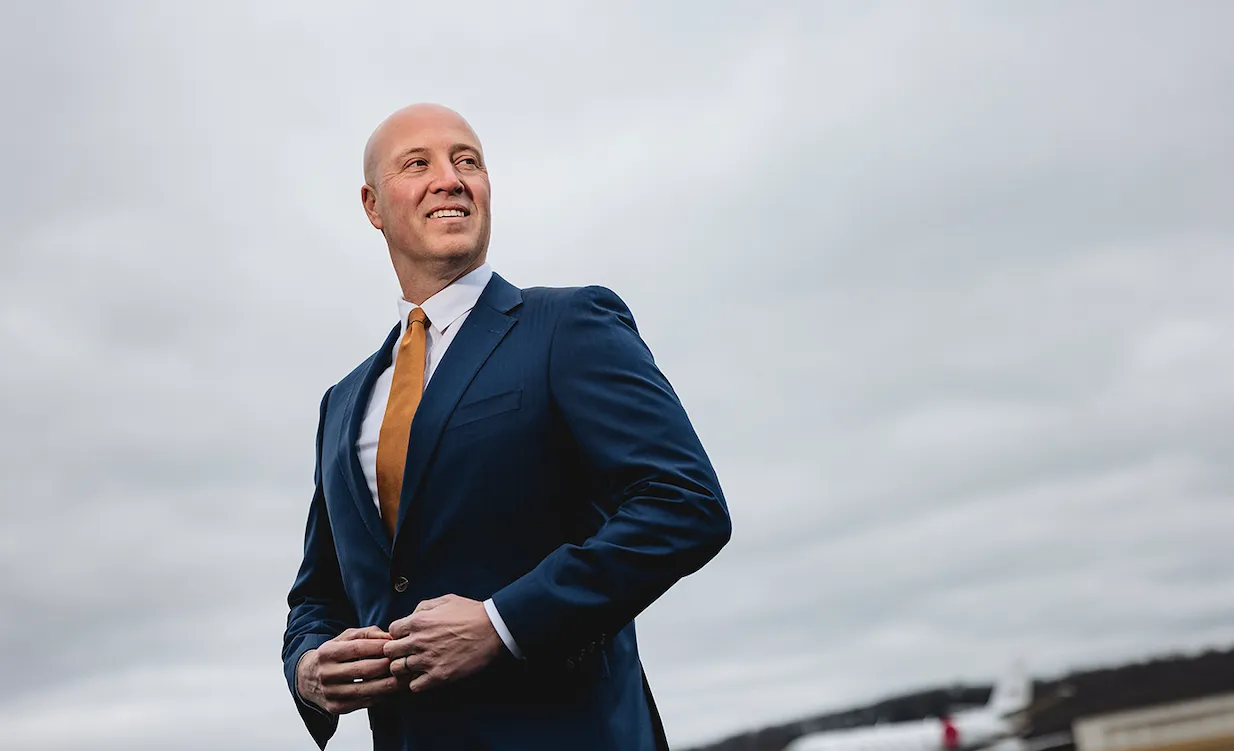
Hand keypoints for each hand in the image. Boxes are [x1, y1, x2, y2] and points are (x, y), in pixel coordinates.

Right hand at [296, 626, 398, 714]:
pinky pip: (364, 703)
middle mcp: (326, 674)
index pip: (357, 649)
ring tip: (405, 678)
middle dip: (388, 666)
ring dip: (389, 684)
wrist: (307, 678)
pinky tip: (393, 690)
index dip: (379, 647)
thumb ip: (366, 634)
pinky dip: (381, 696)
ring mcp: (330, 693)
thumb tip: (388, 636)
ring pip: (366, 690)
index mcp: (327, 653)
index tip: (396, 646)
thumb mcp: (343, 639)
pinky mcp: (336, 708)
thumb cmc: (333, 654)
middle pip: (364, 670)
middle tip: (406, 663)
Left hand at [384, 594, 502, 692]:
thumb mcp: (445, 600)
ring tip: (417, 665)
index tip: (408, 637)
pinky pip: (414, 686)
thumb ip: (423, 606)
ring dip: (405, 668)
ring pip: (398, 670)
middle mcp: (418, 641)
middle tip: (408, 652)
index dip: (399, 634)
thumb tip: (411, 615)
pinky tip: (426, 676)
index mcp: (418, 621)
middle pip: (389, 652)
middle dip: (396, 651)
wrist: (494, 629)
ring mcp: (428, 660)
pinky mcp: (439, 676)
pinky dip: (418, 682)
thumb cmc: (471, 613)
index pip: (392, 631)